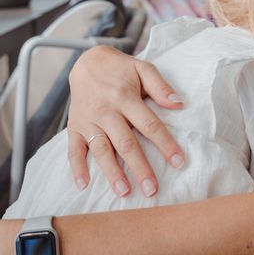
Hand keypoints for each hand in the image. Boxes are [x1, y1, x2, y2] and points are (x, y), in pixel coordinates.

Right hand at [68, 46, 184, 196]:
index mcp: (125, 97)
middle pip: (126, 143)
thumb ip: (160, 87)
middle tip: (152, 189)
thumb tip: (179, 104)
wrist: (87, 62)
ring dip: (112, 172)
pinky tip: (83, 185)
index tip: (178, 162)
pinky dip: (77, 168)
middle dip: (140, 167)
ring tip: (124, 191)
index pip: (149, 125)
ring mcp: (88, 121)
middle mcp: (106, 111)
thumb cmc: (121, 68)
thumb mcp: (143, 69)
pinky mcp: (74, 127)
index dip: (165, 144)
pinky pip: (73, 150)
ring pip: (101, 150)